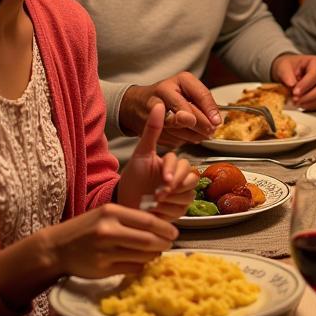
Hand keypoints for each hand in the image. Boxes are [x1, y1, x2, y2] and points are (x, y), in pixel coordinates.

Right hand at [42, 203, 177, 278]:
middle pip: (148, 240)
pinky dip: (141, 266)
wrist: (56, 248)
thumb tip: (160, 227)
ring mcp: (105, 252)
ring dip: (154, 255)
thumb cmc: (85, 229)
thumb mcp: (105, 214)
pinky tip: (140, 262)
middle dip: (164, 243)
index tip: (174, 232)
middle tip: (169, 244)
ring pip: (142, 256)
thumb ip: (130, 218)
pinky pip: (132, 269)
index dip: (165, 228)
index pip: (148, 221)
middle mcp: (108, 231)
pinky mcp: (102, 270)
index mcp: (111, 213)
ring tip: (155, 252)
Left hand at [117, 102, 200, 220]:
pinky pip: (182, 210)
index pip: (183, 165)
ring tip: (153, 202)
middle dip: (174, 187)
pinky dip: (168, 211)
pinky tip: (156, 210)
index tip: (163, 179)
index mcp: (174, 164)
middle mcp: (181, 179)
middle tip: (158, 193)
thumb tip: (158, 105)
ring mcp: (181, 195)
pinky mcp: (179, 211)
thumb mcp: (142, 152)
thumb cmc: (133, 178)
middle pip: (191, 180)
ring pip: (188, 196)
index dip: (174, 171)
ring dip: (169, 200)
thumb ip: (152, 130)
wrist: (124, 203)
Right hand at [118, 72, 220, 146]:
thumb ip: (203, 102)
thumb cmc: (167, 95)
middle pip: (188, 114)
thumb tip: (216, 121)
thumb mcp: (188, 90)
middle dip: (202, 126)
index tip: (216, 122)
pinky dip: (181, 139)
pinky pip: (170, 137)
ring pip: (179, 129)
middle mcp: (164, 92)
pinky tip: (185, 136)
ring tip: (202, 136)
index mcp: (179, 80)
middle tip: (210, 132)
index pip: (199, 95)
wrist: (135, 105)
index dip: (210, 110)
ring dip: (193, 136)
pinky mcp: (147, 126)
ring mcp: (153, 110)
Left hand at [271, 53, 315, 108]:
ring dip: (311, 103)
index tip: (294, 92)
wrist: (291, 74)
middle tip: (295, 100)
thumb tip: (291, 84)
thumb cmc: (290, 68)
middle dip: (310, 96)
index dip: (305, 85)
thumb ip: (285, 73)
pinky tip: (302, 104)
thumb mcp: (283, 66)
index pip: (315, 74)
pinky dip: (314, 106)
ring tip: (296, 103)